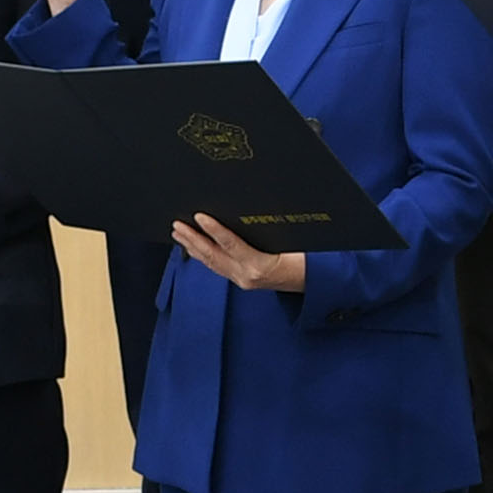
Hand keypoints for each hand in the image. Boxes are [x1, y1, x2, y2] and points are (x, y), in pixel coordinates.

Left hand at [174, 213, 305, 293]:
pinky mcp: (241, 280)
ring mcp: (242, 280)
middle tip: (177, 225)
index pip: (231, 244)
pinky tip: (194, 248)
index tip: (199, 216)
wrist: (315, 282)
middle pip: (213, 255)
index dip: (213, 230)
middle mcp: (247, 276)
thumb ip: (270, 229)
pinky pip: (217, 267)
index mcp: (260, 266)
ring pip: (211, 263)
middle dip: (192, 239)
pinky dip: (203, 256)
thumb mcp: (292, 241)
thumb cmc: (306, 260)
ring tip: (178, 233)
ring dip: (192, 247)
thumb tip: (248, 210)